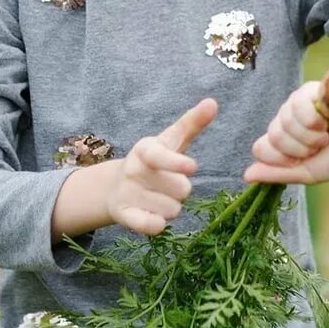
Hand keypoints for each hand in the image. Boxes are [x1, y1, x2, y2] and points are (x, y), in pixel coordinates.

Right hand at [106, 98, 217, 235]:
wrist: (115, 187)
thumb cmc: (153, 161)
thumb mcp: (170, 141)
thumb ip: (192, 123)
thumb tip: (213, 102)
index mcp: (145, 149)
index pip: (161, 156)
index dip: (176, 162)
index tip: (192, 167)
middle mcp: (134, 169)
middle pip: (180, 189)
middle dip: (181, 190)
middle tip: (169, 185)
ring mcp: (128, 192)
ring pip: (172, 210)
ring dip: (171, 208)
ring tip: (159, 198)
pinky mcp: (124, 214)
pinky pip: (148, 225)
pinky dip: (155, 225)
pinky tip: (155, 219)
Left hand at [243, 82, 328, 184]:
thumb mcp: (310, 172)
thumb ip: (278, 173)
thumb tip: (245, 176)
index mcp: (283, 143)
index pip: (259, 148)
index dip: (281, 158)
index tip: (305, 159)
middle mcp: (284, 122)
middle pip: (271, 136)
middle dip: (299, 148)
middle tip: (320, 145)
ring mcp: (294, 105)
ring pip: (282, 122)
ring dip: (309, 135)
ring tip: (327, 133)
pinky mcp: (307, 90)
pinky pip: (296, 106)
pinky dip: (314, 120)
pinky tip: (328, 121)